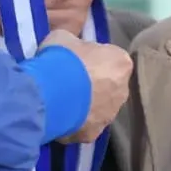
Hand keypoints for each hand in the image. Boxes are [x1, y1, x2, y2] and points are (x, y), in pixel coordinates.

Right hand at [37, 29, 131, 143]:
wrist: (49, 93)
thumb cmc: (61, 59)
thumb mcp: (64, 37)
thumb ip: (75, 40)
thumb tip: (73, 41)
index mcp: (120, 63)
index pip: (111, 58)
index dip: (92, 59)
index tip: (76, 59)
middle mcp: (122, 91)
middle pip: (108, 85)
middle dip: (92, 84)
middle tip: (69, 80)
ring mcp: (109, 115)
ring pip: (98, 108)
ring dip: (85, 104)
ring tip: (62, 100)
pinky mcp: (93, 134)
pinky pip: (84, 125)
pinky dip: (74, 122)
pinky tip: (59, 116)